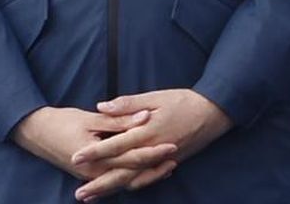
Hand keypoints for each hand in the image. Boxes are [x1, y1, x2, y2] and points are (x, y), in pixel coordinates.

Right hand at [12, 105, 175, 193]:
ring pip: (126, 181)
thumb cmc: (62, 122)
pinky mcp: (91, 175)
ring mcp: (93, 176)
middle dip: (155, 168)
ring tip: (167, 167)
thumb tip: (144, 116)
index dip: (153, 152)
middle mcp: (95, 173)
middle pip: (132, 174)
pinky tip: (147, 170)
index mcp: (97, 158)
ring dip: (147, 175)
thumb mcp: (91, 118)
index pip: (132, 158)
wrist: (36, 133)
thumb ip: (119, 119)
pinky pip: (117, 180)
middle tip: (175, 158)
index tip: (172, 145)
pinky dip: (133, 176)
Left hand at [77, 90, 229, 200]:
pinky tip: (121, 189)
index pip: (114, 145)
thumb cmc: (184, 101)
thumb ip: (127, 104)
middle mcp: (152, 150)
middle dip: (98, 184)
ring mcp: (161, 160)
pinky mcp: (168, 164)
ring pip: (133, 180)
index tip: (75, 157)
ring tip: (93, 196)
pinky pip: (148, 180)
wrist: (214, 113)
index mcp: (146, 132)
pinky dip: (132, 186)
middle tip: (79, 194)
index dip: (94, 153)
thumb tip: (102, 107)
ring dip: (111, 189)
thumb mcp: (155, 97)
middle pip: (121, 172)